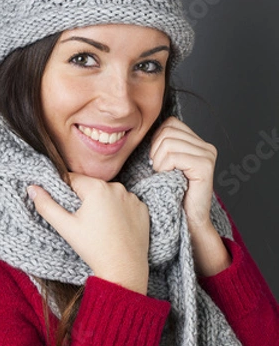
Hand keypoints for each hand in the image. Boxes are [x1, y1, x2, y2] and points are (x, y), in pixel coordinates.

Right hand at [27, 173, 149, 293]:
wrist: (124, 270)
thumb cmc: (93, 248)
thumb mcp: (65, 227)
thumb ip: (46, 205)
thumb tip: (32, 188)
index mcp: (97, 187)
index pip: (73, 179)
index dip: (66, 192)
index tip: (68, 210)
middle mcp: (117, 187)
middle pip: (92, 187)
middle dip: (85, 200)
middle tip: (83, 223)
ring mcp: (132, 198)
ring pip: (109, 195)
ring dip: (103, 205)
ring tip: (100, 227)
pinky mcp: (143, 209)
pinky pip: (125, 204)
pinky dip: (119, 212)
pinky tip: (115, 228)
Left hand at [149, 117, 230, 274]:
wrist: (185, 222)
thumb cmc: (167, 195)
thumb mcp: (160, 164)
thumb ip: (158, 144)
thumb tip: (137, 127)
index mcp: (196, 142)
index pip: (169, 123)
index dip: (156, 141)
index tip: (157, 162)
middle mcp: (205, 145)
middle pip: (167, 130)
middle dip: (156, 151)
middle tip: (160, 171)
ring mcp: (208, 154)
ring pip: (168, 142)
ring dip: (159, 162)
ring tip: (165, 176)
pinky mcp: (205, 165)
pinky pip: (174, 155)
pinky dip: (165, 167)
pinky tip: (169, 179)